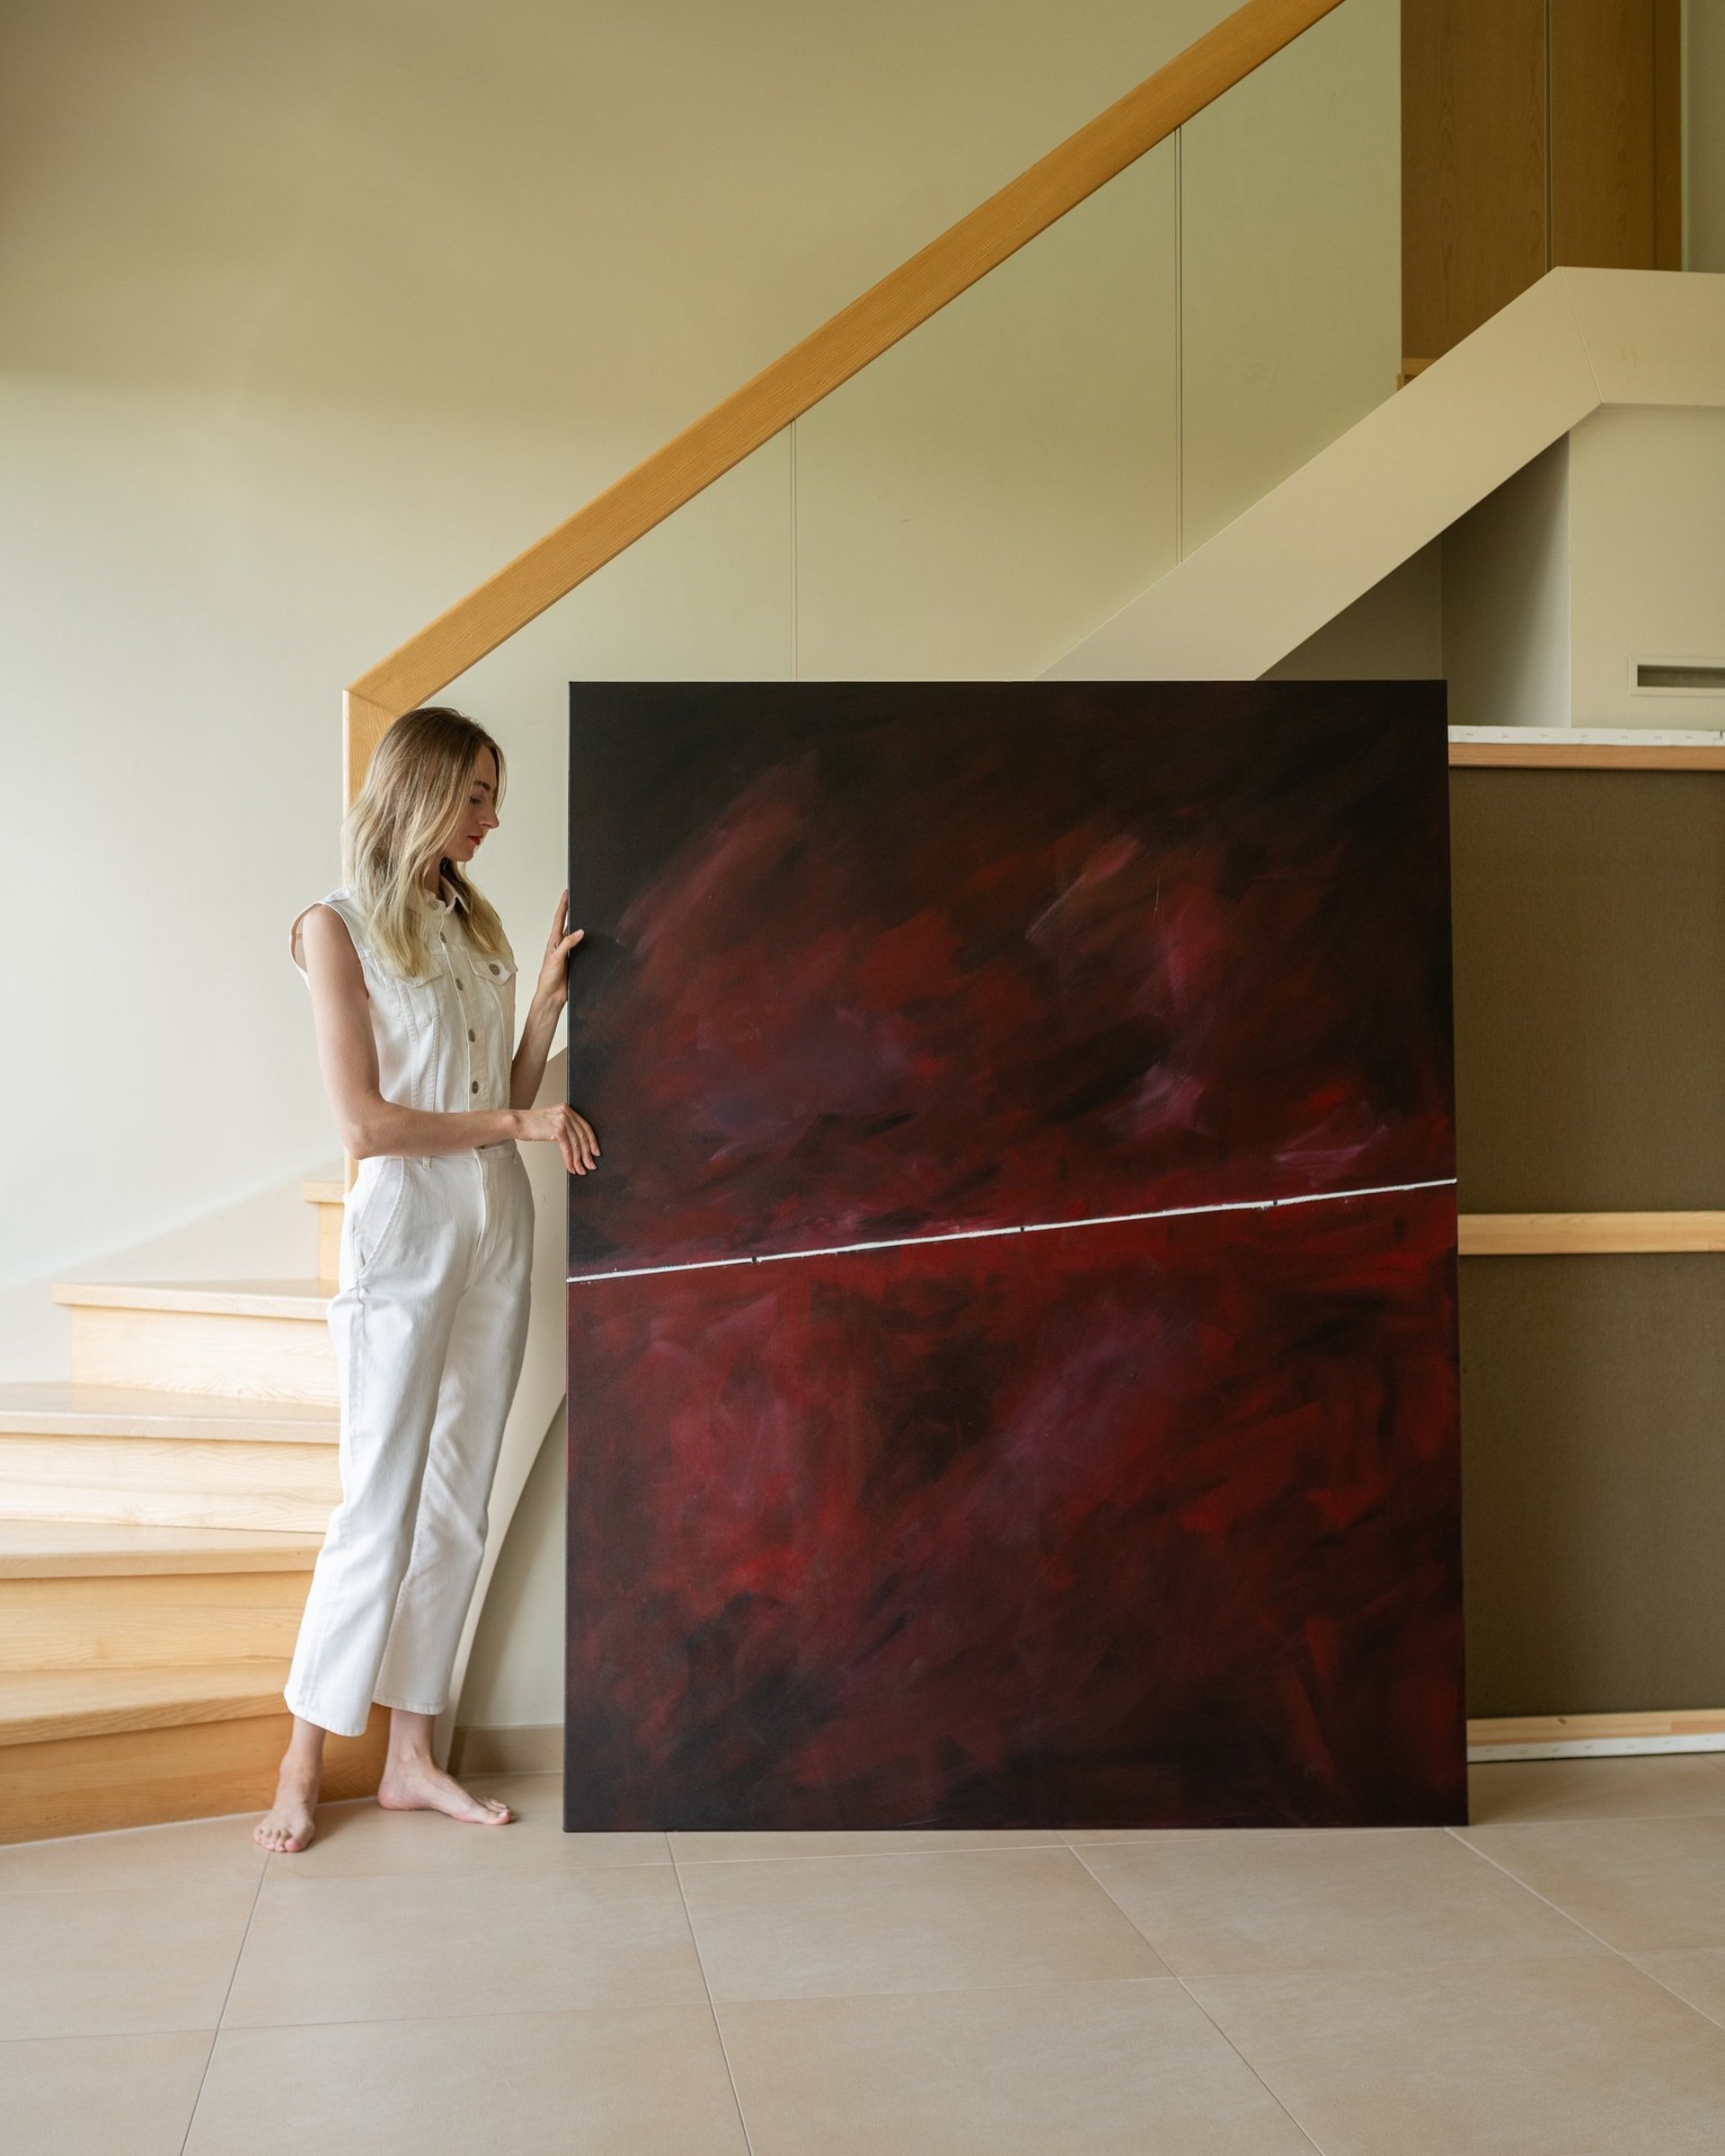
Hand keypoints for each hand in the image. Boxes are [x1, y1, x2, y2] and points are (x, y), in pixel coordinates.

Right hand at [518, 1103, 600, 1174]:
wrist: (516, 1122)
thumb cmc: (530, 1124)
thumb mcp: (551, 1120)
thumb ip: (564, 1126)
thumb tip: (577, 1145)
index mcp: (567, 1109)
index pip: (585, 1126)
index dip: (592, 1141)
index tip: (596, 1152)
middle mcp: (567, 1113)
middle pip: (583, 1136)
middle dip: (588, 1154)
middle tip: (591, 1165)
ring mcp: (562, 1120)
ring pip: (576, 1145)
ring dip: (579, 1161)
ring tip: (581, 1170)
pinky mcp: (557, 1130)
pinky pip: (568, 1149)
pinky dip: (570, 1160)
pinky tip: (571, 1168)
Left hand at [533, 890, 585, 1012]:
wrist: (552, 997)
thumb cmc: (547, 979)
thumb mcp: (555, 958)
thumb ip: (567, 944)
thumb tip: (579, 931)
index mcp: (554, 941)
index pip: (559, 919)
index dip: (563, 905)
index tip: (567, 893)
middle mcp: (561, 945)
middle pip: (568, 924)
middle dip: (572, 910)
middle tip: (577, 897)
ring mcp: (568, 953)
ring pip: (577, 936)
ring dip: (581, 926)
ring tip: (587, 913)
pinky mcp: (575, 961)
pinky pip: (583, 948)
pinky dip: (588, 942)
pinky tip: (593, 939)